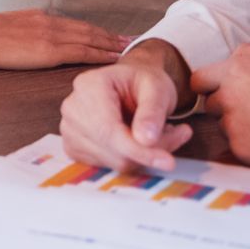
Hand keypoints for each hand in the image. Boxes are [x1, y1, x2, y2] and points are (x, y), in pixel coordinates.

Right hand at [0, 9, 129, 70]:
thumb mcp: (4, 29)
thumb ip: (20, 33)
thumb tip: (25, 43)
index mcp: (39, 18)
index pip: (73, 25)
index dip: (93, 30)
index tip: (108, 34)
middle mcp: (49, 22)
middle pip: (87, 29)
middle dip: (109, 35)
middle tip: (130, 40)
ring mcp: (51, 35)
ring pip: (90, 38)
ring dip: (111, 44)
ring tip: (128, 48)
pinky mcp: (49, 49)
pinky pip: (82, 51)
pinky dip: (100, 54)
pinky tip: (112, 58)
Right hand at [60, 41, 194, 173]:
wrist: (130, 84)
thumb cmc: (143, 82)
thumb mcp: (156, 87)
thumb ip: (152, 111)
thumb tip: (146, 140)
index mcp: (88, 86)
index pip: (110, 130)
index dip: (139, 150)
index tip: (168, 161)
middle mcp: (73, 109)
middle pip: (113, 149)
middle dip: (149, 151)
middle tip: (179, 135)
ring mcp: (70, 130)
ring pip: (114, 162)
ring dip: (144, 156)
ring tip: (162, 133)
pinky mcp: (75, 148)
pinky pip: (109, 166)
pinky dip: (133, 160)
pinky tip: (142, 141)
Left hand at [190, 45, 249, 174]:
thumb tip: (231, 56)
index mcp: (237, 68)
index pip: (199, 80)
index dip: (210, 88)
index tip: (221, 95)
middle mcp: (229, 94)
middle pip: (211, 104)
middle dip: (226, 108)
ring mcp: (234, 123)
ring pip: (224, 127)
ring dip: (240, 128)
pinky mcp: (243, 149)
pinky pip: (238, 147)